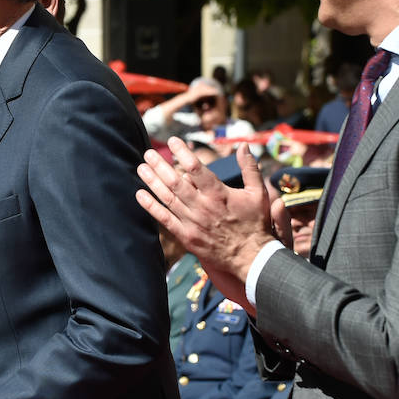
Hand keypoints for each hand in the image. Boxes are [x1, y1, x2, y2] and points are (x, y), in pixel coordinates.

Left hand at [137, 140, 277, 313]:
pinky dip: (151, 207)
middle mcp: (202, 206)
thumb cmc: (255, 223)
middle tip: (148, 153)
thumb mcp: (259, 193)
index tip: (173, 141)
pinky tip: (139, 195)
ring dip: (152, 182)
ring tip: (141, 168)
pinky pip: (164, 220)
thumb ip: (250, 168)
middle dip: (160, 165)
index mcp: (218, 194)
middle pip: (175, 182)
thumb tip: (244, 146)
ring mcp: (192, 222)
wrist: (251, 257)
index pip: (195, 168)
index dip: (183, 153)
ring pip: (167, 198)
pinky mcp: (186, 236)